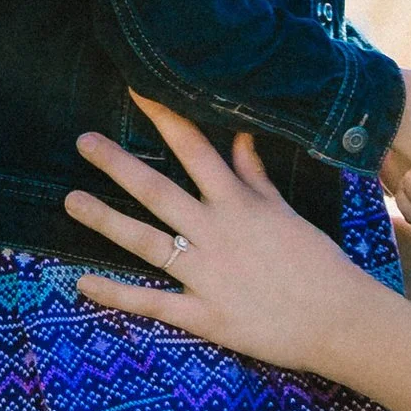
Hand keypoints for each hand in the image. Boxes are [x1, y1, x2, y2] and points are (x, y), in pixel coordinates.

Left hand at [65, 94, 387, 373]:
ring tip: (70, 201)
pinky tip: (83, 283)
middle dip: (118, 164)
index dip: (165, 118)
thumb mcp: (287, 214)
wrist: (340, 320)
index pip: (196, 150)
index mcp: (239, 204)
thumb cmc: (318, 263)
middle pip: (159, 191)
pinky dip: (117, 294)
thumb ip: (256, 178)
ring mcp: (207, 274)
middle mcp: (217, 233)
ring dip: (105, 220)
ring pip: (146, 242)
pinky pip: (152, 303)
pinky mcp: (204, 315)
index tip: (137, 91)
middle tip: (83, 141)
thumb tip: (242, 137)